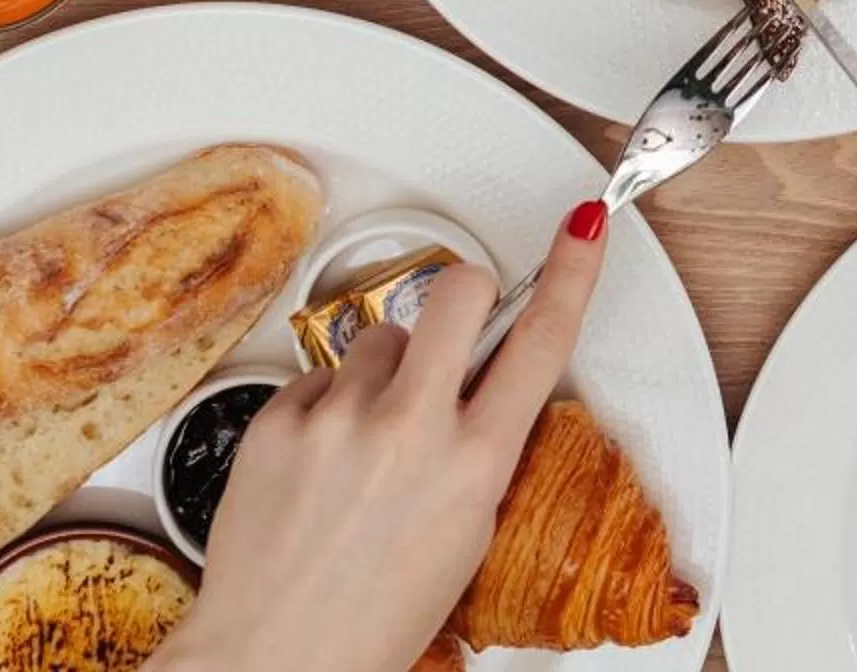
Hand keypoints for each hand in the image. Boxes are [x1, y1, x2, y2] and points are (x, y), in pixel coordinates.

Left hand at [153, 203, 611, 671]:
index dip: (571, 271)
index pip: (542, 340)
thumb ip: (480, 453)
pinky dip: (328, 406)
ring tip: (367, 442)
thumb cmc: (370, 621)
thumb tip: (483, 391)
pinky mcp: (277, 418)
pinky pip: (319, 376)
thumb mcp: (466, 538)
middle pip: (457, 293)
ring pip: (381, 338)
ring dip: (384, 371)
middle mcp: (408, 429)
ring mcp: (338, 418)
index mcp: (473, 465)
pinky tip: (322, 461)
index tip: (583, 227)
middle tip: (461, 316)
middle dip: (467, 292)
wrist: (273, 660)